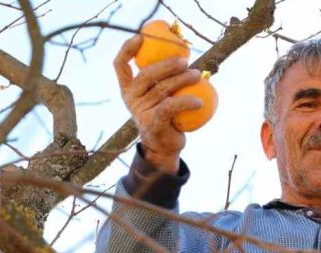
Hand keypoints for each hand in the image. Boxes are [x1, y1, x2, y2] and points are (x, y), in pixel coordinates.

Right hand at [113, 34, 203, 172]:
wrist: (163, 147)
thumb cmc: (164, 115)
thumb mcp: (158, 96)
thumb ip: (162, 79)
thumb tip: (184, 56)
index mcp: (128, 89)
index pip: (120, 66)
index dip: (127, 49)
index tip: (141, 37)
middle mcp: (131, 99)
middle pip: (147, 75)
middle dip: (167, 64)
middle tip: (185, 61)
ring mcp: (141, 112)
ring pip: (163, 89)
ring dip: (183, 79)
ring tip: (197, 75)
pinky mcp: (154, 124)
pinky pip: (171, 107)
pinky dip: (187, 101)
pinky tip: (200, 101)